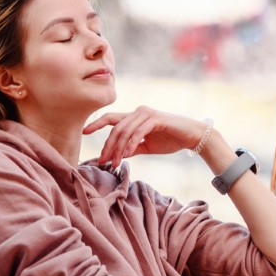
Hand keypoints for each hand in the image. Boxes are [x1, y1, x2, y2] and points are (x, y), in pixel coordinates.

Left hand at [83, 106, 208, 165]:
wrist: (191, 137)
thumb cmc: (170, 140)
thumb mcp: (146, 146)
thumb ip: (132, 148)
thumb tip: (117, 156)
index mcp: (134, 117)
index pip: (111, 118)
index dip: (96, 124)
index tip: (83, 132)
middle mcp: (138, 112)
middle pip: (115, 128)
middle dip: (107, 146)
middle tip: (102, 161)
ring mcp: (146, 114)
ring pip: (124, 131)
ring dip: (117, 149)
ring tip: (113, 163)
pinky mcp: (155, 119)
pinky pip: (137, 132)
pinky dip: (130, 145)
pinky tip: (125, 155)